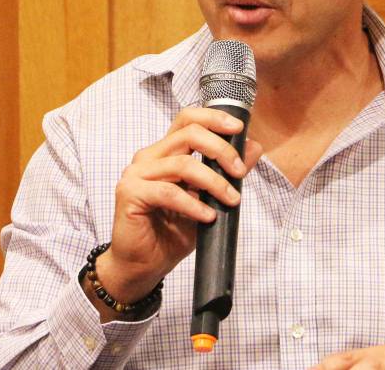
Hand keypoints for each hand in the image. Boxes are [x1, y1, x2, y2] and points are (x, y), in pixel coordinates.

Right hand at [91, 107, 262, 316]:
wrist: (144, 265)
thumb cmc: (173, 233)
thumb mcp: (209, 200)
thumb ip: (228, 172)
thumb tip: (254, 147)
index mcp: (165, 152)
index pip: (187, 119)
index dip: (214, 118)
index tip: (239, 128)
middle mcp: (149, 157)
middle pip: (189, 133)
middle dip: (221, 150)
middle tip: (240, 172)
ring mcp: (137, 174)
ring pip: (182, 163)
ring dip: (213, 182)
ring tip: (231, 200)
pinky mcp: (130, 193)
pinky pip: (169, 192)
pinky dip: (193, 204)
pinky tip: (207, 216)